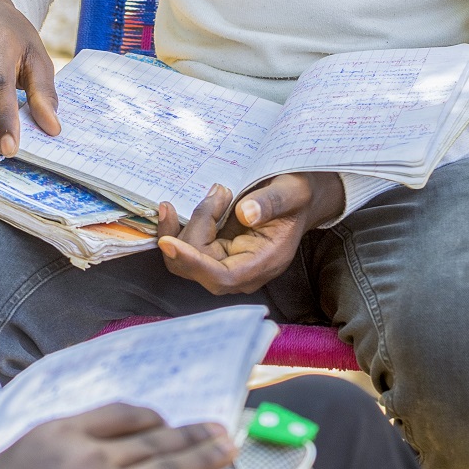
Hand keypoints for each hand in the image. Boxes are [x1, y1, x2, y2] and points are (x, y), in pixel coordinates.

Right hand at [0, 405, 235, 468]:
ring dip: (204, 460)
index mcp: (59, 433)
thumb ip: (44, 448)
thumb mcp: (4, 457)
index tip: (165, 421)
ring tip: (226, 452)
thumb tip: (65, 452)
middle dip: (192, 434)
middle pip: (155, 439)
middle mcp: (89, 458)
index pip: (120, 414)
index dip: (150, 417)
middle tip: (219, 429)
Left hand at [155, 173, 345, 295]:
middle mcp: (242, 270)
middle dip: (195, 227)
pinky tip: (181, 208)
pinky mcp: (216, 252)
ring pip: (186, 258)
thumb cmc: (297, 195)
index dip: (193, 262)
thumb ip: (271, 203)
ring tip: (214, 194)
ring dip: (185, 225)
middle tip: (218, 193)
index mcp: (264, 262)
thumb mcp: (291, 191)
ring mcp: (227, 263)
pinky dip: (179, 227)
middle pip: (198, 266)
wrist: (300, 197)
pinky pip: (187, 249)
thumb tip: (245, 213)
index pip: (221, 277)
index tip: (168, 242)